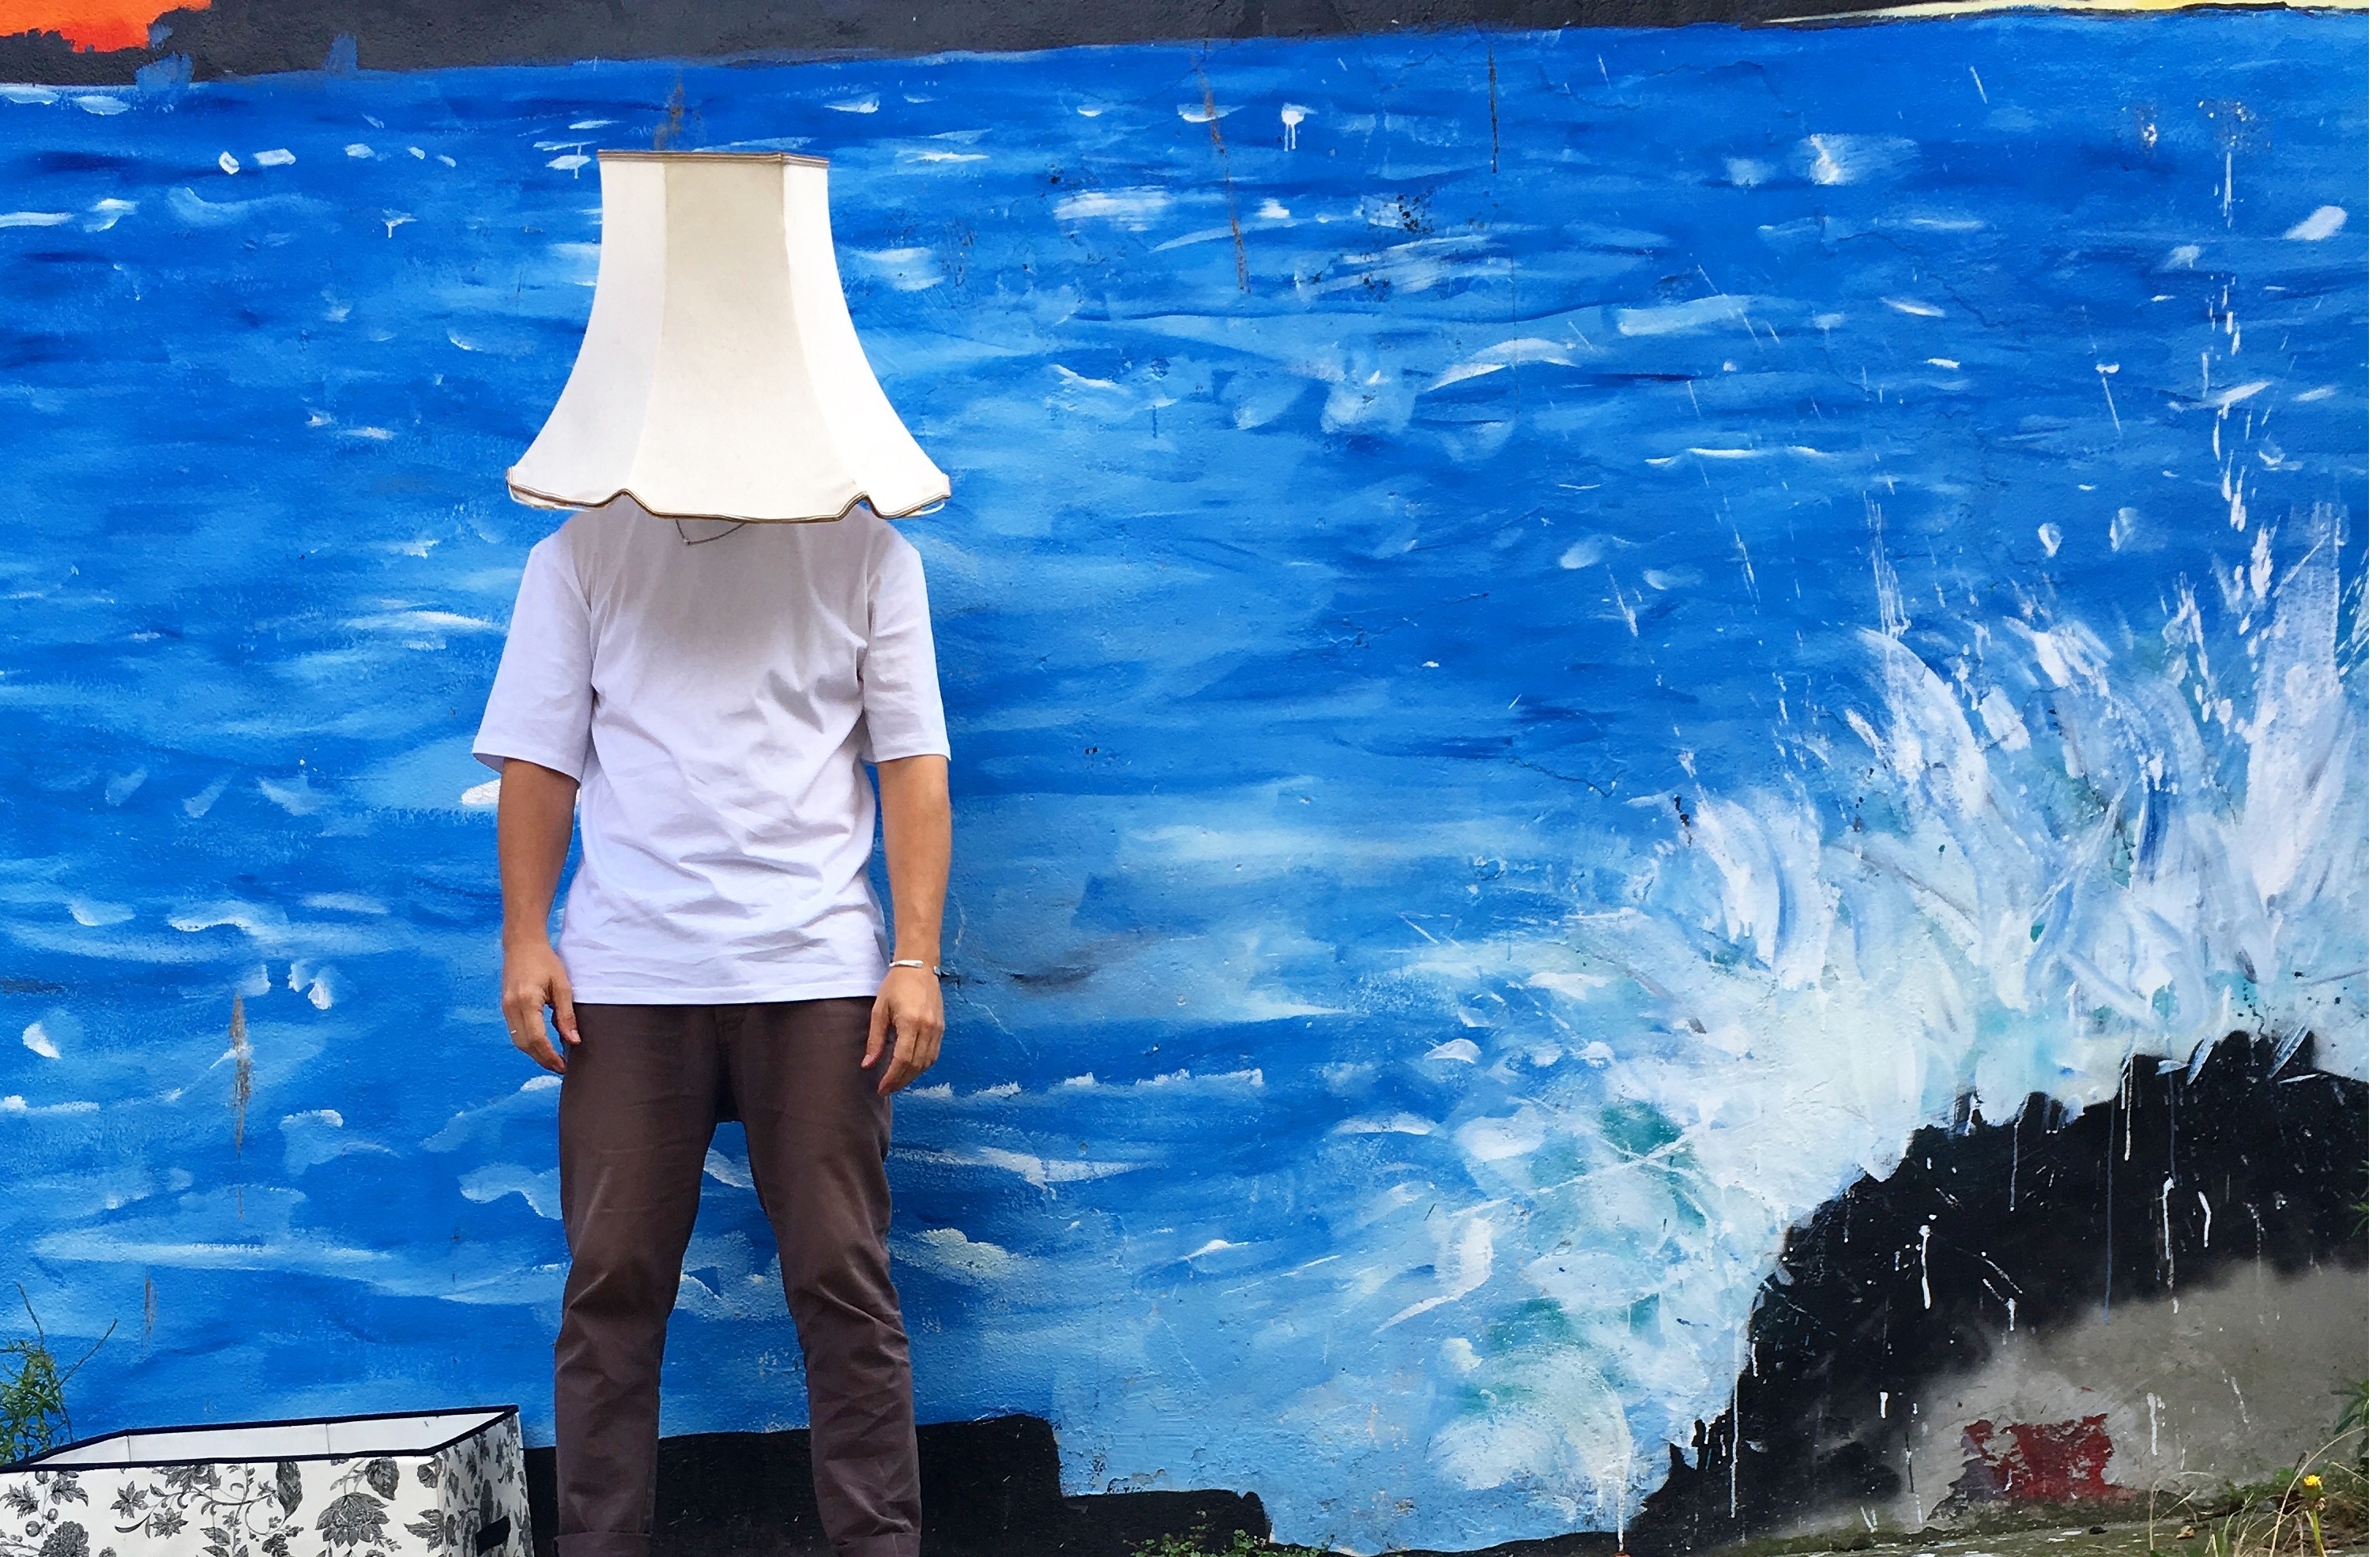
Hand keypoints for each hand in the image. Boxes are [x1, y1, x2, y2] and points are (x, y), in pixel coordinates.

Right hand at [501, 938, 577, 1073]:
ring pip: (517, 1040)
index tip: (563, 1066)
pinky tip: (541, 1046)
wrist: (522, 944)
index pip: (537, 1038)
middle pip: (525, 1044)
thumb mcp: (562, 985)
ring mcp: (505, 1008)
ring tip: (552, 1061)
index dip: (549, 1055)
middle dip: (542, 1059)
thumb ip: (566, 1014)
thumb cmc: (545, 961)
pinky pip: (515, 1032)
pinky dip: (528, 1042)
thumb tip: (573, 1040)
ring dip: (534, 1053)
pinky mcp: (505, 1007)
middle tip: (560, 1068)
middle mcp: (511, 1007)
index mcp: (526, 1001)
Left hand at [864, 963, 943, 1095]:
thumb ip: (875, 1040)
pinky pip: (933, 1054)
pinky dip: (922, 1066)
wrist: (919, 966)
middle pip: (916, 1065)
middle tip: (887, 1089)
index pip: (902, 1059)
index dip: (892, 1077)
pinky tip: (910, 1069)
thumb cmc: (895, 985)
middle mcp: (927, 1028)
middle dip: (901, 1081)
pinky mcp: (942, 1028)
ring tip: (897, 1082)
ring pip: (927, 1063)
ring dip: (912, 1076)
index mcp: (910, 1022)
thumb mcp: (879, 1010)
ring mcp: (938, 1029)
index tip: (881, 1088)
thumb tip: (868, 1065)